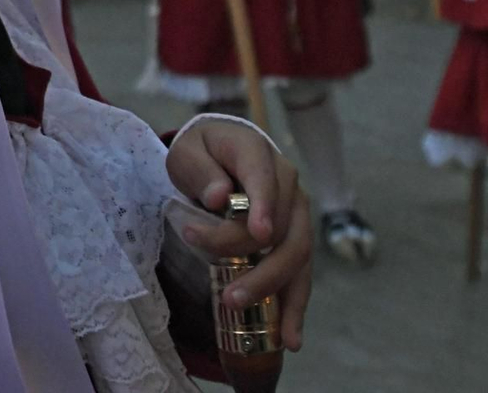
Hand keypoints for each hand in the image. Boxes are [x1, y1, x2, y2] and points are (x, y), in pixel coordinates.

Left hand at [166, 118, 312, 350]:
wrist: (219, 150)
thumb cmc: (201, 152)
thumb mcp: (187, 152)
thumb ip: (201, 170)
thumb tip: (220, 198)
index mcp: (258, 153)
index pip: (265, 179)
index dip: (265, 207)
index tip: (260, 236)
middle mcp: (287, 184)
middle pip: (282, 229)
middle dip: (257, 263)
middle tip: (226, 292)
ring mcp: (296, 213)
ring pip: (296, 255)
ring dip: (273, 287)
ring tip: (241, 309)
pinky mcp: (294, 238)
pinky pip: (300, 273)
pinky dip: (296, 306)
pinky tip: (291, 339)